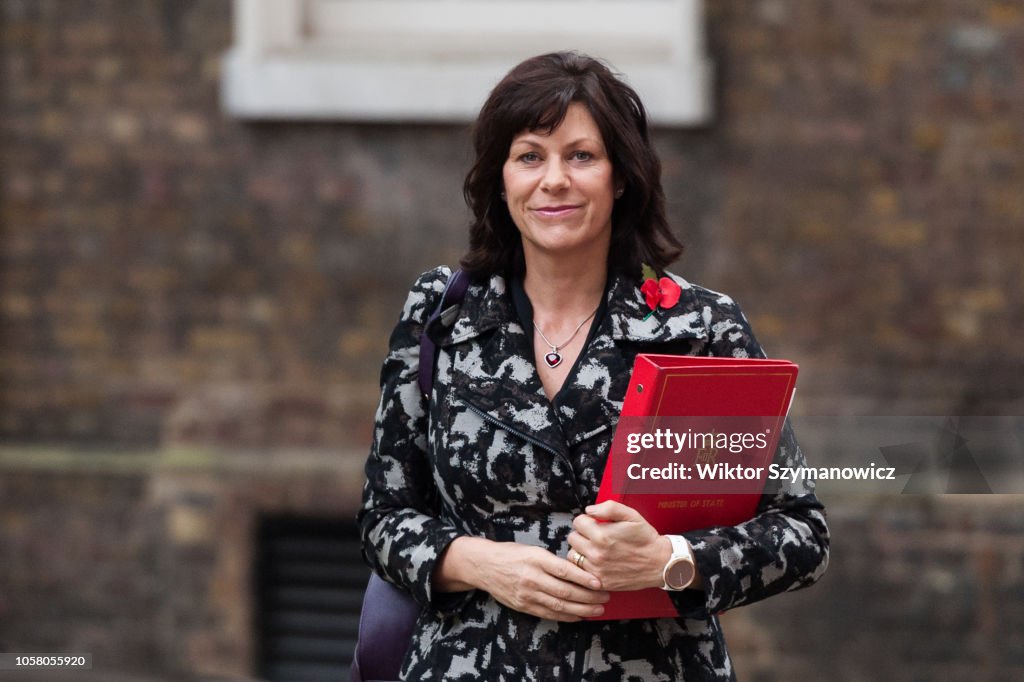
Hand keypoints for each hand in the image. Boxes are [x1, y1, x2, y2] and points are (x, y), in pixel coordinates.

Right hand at [436, 537, 609, 620]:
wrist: (484, 566)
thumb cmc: (511, 554)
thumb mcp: (532, 550)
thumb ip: (552, 561)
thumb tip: (579, 570)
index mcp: (535, 559)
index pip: (564, 571)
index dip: (584, 578)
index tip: (600, 583)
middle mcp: (532, 577)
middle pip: (565, 591)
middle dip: (589, 597)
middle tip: (606, 598)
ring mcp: (527, 594)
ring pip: (559, 605)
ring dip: (582, 609)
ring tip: (598, 609)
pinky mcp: (524, 606)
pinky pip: (549, 613)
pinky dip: (566, 616)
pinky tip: (580, 616)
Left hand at [568, 500, 672, 591]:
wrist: (659, 564)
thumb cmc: (645, 539)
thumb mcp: (631, 515)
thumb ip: (609, 508)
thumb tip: (590, 510)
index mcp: (602, 536)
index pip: (578, 522)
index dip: (587, 520)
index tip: (594, 523)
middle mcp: (596, 554)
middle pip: (573, 538)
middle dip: (582, 534)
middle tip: (595, 535)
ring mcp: (597, 570)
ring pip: (573, 556)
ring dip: (581, 550)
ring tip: (594, 549)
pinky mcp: (599, 582)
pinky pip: (580, 572)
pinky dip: (584, 566)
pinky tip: (596, 561)